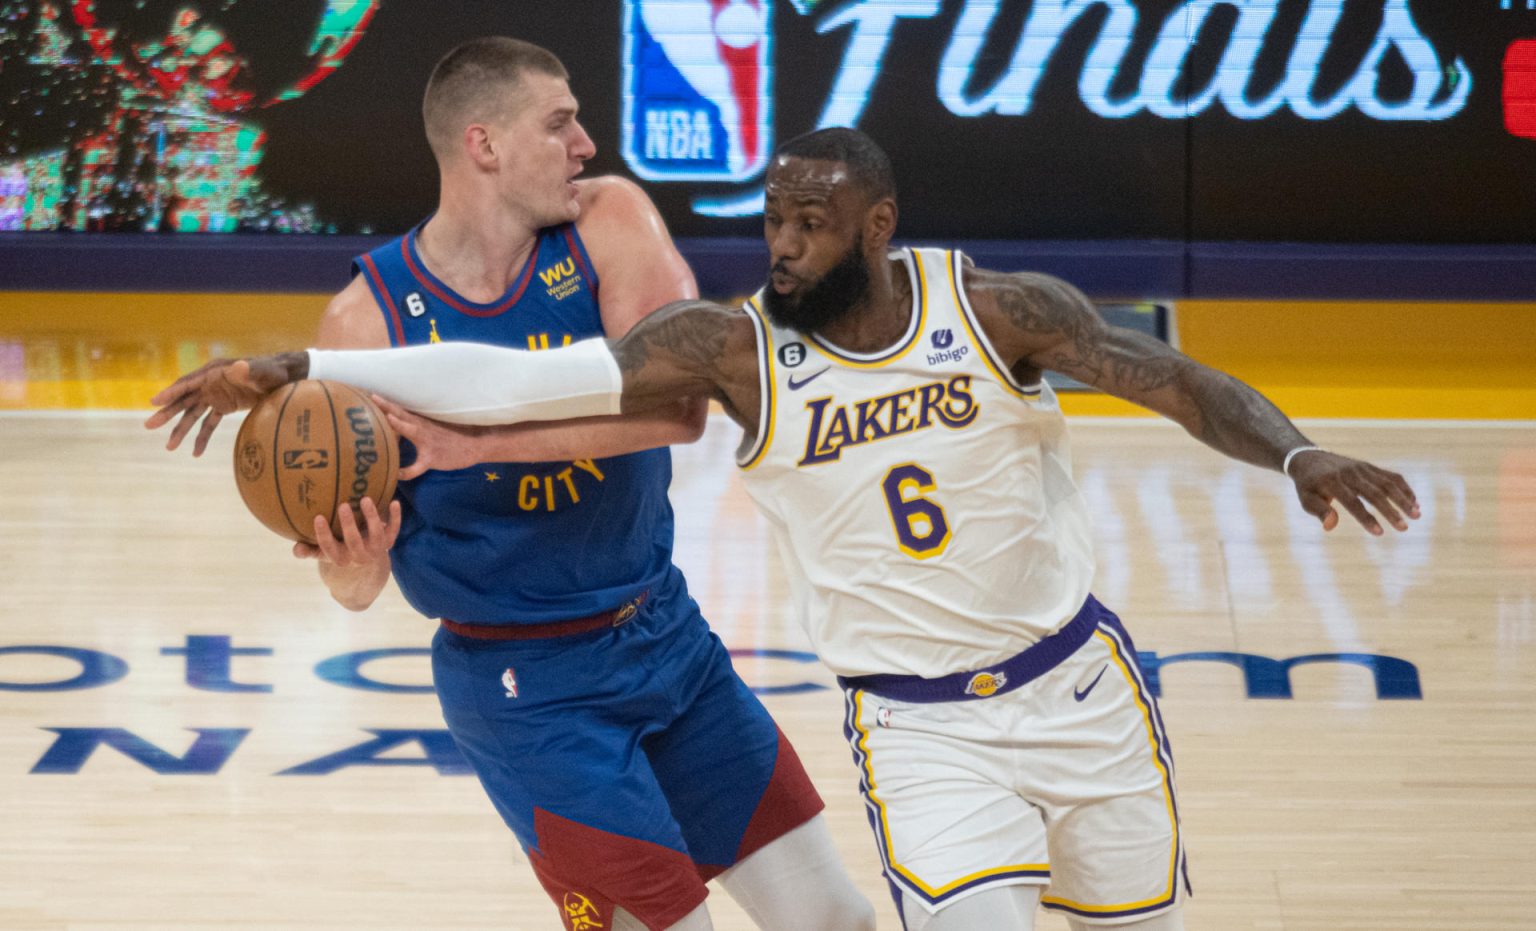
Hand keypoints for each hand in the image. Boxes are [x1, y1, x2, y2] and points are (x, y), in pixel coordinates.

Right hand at [144, 353, 299, 455]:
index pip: (188, 384)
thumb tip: (239, 367)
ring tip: (169, 447)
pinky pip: (209, 423)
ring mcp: (216, 395)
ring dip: (181, 430)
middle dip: (167, 413)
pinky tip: (196, 453)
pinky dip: (202, 437)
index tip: (154, 402)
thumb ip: (250, 371)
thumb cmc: (273, 371)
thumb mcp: (263, 372)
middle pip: (184, 400)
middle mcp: (211, 383)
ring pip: (193, 414)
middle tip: (149, 426)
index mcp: (214, 372)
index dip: (171, 393)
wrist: (286, 377)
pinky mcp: (225, 406)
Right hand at [293, 496, 401, 565]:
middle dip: (349, 525)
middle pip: (354, 542)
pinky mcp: (388, 542)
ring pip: (376, 535)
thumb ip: (308, 551)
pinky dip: (395, 518)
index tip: (318, 517)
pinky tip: (394, 502)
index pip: (329, 548)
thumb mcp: (323, 554)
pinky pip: (393, 530)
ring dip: (372, 518)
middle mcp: (358, 556)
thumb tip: (295, 549)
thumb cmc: (339, 551)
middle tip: (343, 505)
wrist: (367, 566)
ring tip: (365, 499)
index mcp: (339, 558)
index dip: (323, 535)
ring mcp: (375, 550)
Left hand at [372, 395, 489, 479]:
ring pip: (412, 432)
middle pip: (402, 414)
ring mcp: (428, 442)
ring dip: (400, 425)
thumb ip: (416, 423)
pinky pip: (417, 467)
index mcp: (421, 420)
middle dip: (387, 406)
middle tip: (372, 396)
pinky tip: (397, 474)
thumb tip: (396, 421)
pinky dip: (407, 471)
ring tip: (388, 419)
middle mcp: (423, 428)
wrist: (475, 445)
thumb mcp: (434, 425)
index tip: (370, 393)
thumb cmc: (453, 437)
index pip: (401, 408)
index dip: (386, 401)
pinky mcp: (432, 458)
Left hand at [1288, 450, 1419, 534]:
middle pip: (1374, 493)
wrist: (1309, 459)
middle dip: (1391, 511)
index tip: (1380, 533)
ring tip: (1417, 515)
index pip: (1352, 503)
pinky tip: (1414, 503)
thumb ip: (1319, 511)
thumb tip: (1330, 526)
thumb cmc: (1308, 485)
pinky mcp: (1370, 467)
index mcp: (1332, 482)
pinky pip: (1390, 476)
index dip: (1366, 518)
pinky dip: (1403, 488)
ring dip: (1403, 499)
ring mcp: (1362, 468)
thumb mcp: (1306, 499)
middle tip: (1404, 528)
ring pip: (1387, 483)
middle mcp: (1350, 473)